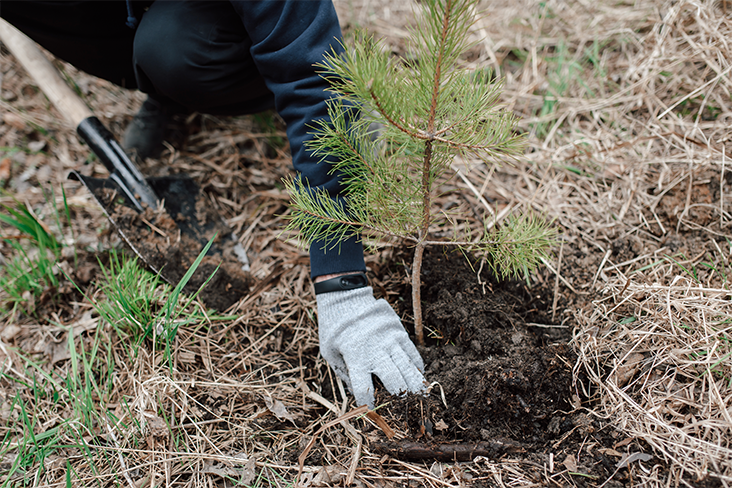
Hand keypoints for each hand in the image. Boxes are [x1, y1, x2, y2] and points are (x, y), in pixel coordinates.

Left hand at [316, 286, 425, 407]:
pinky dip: (417, 367)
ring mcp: (390, 340)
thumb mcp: (329, 353)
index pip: (365, 389)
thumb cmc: (333, 328)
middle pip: (396, 382)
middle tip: (401, 402)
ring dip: (415, 386)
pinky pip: (413, 354)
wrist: (345, 297)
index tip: (369, 410)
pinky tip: (417, 375)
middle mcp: (376, 350)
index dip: (368, 404)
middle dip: (399, 396)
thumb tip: (357, 395)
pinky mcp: (399, 332)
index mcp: (355, 357)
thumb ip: (344, 374)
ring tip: (419, 395)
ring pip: (410, 369)